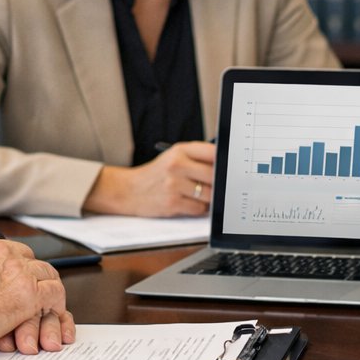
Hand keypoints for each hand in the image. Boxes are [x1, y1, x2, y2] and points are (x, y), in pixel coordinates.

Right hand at [0, 233, 75, 354]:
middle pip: (29, 259)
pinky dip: (56, 304)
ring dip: (47, 289)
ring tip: (47, 305)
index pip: (6, 251)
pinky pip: (54, 293)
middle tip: (35, 292)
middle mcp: (1, 251)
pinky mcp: (28, 293)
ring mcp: (17, 270)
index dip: (12, 267)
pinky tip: (52, 315)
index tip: (12, 279)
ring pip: (46, 273)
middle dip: (33, 275)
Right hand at [83, 141, 215, 216]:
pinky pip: (199, 208)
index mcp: (180, 151)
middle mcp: (176, 165)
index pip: (213, 152)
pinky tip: (188, 202)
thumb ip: (198, 158)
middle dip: (218, 183)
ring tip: (197, 194)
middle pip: (214, 175)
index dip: (225, 161)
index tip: (230, 167)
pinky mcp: (172, 203)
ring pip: (209, 194)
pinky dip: (198, 208)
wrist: (129, 190)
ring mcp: (174, 184)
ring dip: (208, 198)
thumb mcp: (173, 157)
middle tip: (216, 185)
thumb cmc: (157, 174)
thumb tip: (226, 167)